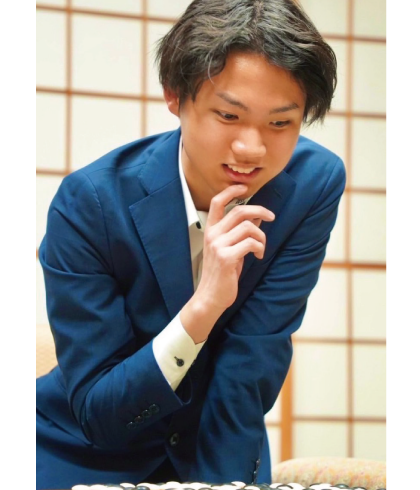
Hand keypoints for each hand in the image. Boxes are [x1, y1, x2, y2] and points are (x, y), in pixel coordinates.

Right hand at [196, 184, 274, 310]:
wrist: (210, 296)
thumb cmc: (221, 273)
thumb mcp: (229, 248)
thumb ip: (239, 232)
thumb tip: (256, 216)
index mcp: (211, 230)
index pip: (217, 202)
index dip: (231, 191)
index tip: (244, 187)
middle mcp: (212, 235)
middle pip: (239, 211)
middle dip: (260, 211)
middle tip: (271, 216)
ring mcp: (218, 245)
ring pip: (248, 227)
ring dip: (261, 236)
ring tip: (261, 248)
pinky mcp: (226, 257)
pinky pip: (251, 243)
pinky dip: (260, 248)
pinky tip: (258, 256)